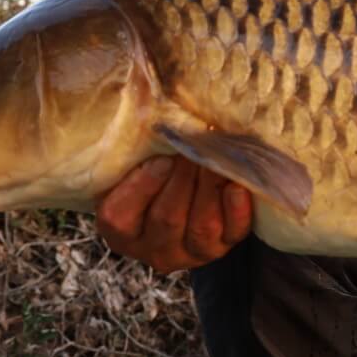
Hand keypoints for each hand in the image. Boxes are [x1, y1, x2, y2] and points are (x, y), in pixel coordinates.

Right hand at [95, 157, 252, 272]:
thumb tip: (146, 104)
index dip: (142, 186)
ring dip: (210, 188)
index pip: (119, 216)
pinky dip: (237, 209)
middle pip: (166, 219)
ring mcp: (191, 253)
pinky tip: (237, 185)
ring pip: (201, 227)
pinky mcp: (223, 246)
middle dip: (182, 179)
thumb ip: (135, 147)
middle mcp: (153, 249)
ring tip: (214, 158)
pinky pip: (233, 233)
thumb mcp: (132, 165)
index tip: (161, 158)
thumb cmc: (151, 173)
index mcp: (120, 230)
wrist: (185, 195)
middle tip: (193, 147)